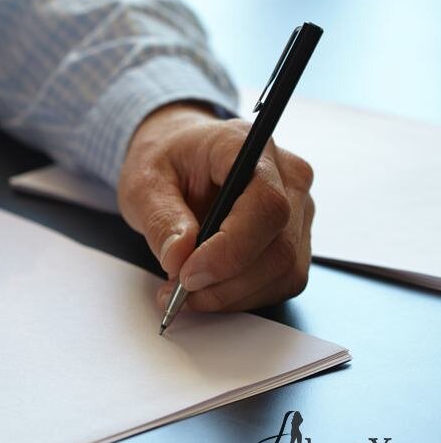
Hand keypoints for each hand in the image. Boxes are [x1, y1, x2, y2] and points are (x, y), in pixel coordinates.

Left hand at [118, 103, 314, 312]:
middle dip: (225, 282)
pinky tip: (208, 288)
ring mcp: (298, 209)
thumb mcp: (144, 183)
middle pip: (279, 247)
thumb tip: (178, 257)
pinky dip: (241, 295)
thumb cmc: (167, 162)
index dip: (231, 249)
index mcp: (248, 147)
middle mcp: (287, 176)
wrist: (180, 158)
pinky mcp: (295, 238)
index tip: (188, 274)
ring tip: (185, 292)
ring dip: (231, 294)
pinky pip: (281, 281)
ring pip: (283, 271)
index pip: (266, 205)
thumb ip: (161, 218)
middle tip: (177, 292)